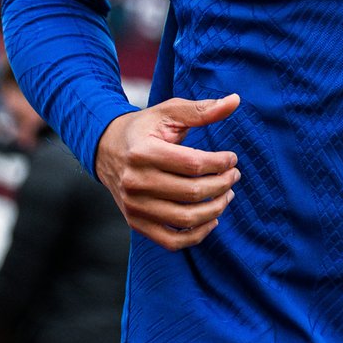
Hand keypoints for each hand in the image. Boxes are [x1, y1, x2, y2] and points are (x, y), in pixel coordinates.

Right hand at [95, 95, 240, 250]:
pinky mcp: (135, 222)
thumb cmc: (144, 128)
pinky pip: (171, 241)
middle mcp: (135, 182)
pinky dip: (196, 235)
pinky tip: (212, 219)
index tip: (232, 158)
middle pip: (192, 192)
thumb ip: (202, 109)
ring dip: (215, 209)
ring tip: (227, 195)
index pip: (193, 164)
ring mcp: (134, 206)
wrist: (107, 148)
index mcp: (143, 152)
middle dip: (222, 185)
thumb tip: (235, 100)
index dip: (220, 163)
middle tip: (234, 175)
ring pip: (185, 219)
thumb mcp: (169, 112)